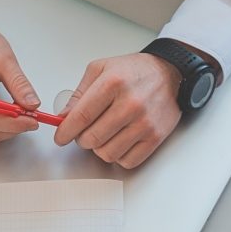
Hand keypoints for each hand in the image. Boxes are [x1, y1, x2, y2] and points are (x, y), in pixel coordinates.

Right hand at [0, 0, 44, 144]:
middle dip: (13, 128)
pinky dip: (1, 124)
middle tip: (32, 117)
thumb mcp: (2, 56)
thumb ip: (18, 82)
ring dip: (8, 128)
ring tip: (24, 112)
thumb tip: (32, 104)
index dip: (14, 123)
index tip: (34, 119)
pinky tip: (12, 112)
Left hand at [52, 51, 181, 170]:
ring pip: (107, 153)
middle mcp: (130, 104)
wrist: (169, 74)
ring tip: (104, 135)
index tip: (60, 138)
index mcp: (112, 84)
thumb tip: (63, 117)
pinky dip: (118, 156)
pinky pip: (127, 161)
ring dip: (100, 148)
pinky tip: (118, 142)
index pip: (81, 117)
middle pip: (92, 139)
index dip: (65, 132)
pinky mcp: (155, 137)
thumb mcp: (101, 69)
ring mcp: (144, 123)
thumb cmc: (134, 71)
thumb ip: (79, 94)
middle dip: (81, 139)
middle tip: (84, 132)